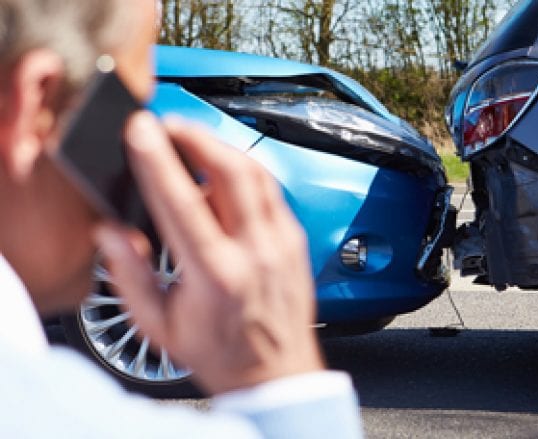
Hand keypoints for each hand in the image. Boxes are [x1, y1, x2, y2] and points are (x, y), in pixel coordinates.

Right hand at [95, 111, 323, 393]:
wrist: (276, 373)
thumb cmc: (221, 352)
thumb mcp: (160, 325)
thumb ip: (130, 276)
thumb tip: (110, 232)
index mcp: (216, 275)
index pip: (183, 201)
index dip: (158, 160)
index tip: (140, 130)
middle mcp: (256, 252)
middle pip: (231, 171)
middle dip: (196, 136)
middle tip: (168, 125)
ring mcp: (282, 243)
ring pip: (257, 173)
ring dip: (222, 147)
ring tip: (192, 140)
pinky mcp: (296, 239)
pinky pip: (272, 190)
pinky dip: (245, 171)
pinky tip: (224, 173)